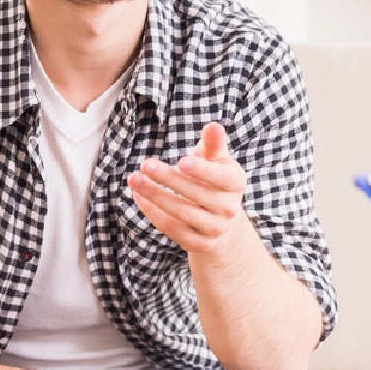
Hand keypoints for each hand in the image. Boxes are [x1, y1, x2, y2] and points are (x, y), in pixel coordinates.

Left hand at [128, 122, 248, 254]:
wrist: (221, 220)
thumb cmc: (214, 180)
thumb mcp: (217, 160)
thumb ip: (213, 144)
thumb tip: (213, 125)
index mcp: (236, 184)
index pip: (222, 179)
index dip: (203, 171)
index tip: (181, 161)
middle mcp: (229, 209)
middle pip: (196, 194)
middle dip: (169, 179)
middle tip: (145, 164)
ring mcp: (215, 228)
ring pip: (181, 213)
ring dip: (155, 195)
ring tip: (134, 179)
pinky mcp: (198, 243)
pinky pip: (172, 229)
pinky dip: (153, 213)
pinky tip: (139, 197)